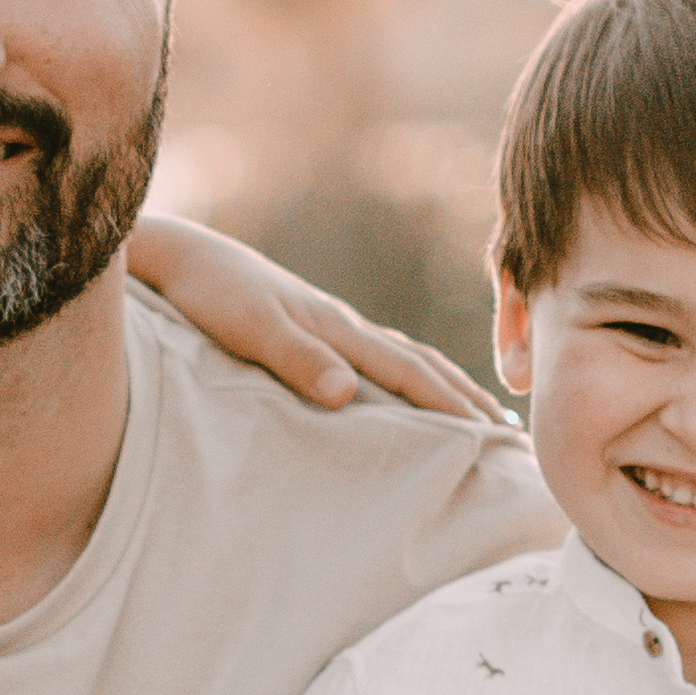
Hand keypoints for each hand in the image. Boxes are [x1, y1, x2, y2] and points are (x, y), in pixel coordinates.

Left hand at [128, 212, 494, 422]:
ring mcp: (332, 325)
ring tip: (481, 414)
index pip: (409, 373)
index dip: (451, 407)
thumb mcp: (251, 330)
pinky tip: (409, 386)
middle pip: (422, 364)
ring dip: (447, 386)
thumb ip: (297, 359)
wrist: (184, 256)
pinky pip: (381, 357)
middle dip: (468, 399)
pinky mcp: (314, 327)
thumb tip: (346, 393)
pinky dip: (411, 375)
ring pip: (406, 358)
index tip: (491, 438)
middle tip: (511, 435)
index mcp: (338, 330)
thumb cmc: (211, 296)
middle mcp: (345, 326)